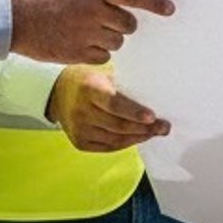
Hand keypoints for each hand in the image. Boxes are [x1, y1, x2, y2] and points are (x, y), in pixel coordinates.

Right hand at [8, 0, 171, 65]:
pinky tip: (83, 45)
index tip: (170, 9)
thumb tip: (121, 3)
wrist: (12, 16)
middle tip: (112, 23)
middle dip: (125, 25)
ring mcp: (84, 34)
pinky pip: (103, 58)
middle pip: (128, 24)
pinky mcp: (76, 54)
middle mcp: (92, 11)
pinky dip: (99, 54)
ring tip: (91, 32)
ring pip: (117, 43)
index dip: (154, 3)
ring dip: (111, 39)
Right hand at [46, 64, 169, 152]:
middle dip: (145, 128)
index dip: (135, 112)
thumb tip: (153, 99)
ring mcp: (79, 129)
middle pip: (118, 125)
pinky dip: (126, 143)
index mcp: (89, 89)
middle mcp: (81, 111)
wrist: (59, 93)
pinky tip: (138, 137)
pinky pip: (108, 147)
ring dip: (138, 137)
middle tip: (164, 127)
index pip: (115, 104)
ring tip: (155, 132)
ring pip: (115, 139)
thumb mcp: (103, 75)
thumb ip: (123, 87)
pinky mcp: (79, 142)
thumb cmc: (89, 81)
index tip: (153, 117)